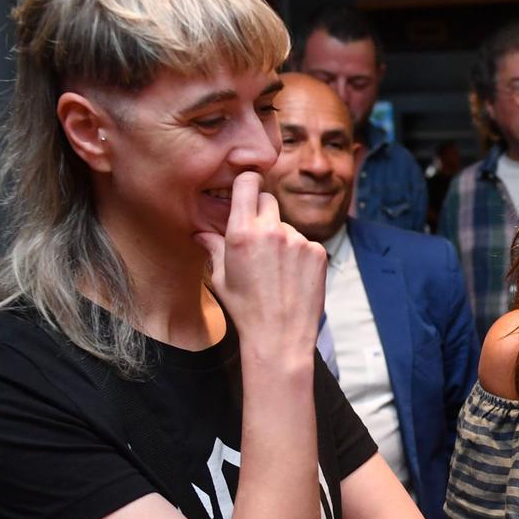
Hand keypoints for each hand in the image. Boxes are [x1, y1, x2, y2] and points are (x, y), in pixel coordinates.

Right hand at [192, 170, 324, 364]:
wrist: (280, 336)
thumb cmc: (245, 309)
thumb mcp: (220, 278)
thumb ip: (213, 247)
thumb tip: (200, 233)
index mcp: (242, 233)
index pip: (247, 183)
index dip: (246, 182)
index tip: (245, 188)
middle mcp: (271, 230)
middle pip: (267, 199)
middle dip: (260, 211)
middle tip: (256, 236)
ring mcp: (298, 240)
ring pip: (286, 225)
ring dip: (280, 238)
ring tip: (275, 270)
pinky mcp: (317, 252)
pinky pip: (304, 242)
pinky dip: (298, 254)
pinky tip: (291, 277)